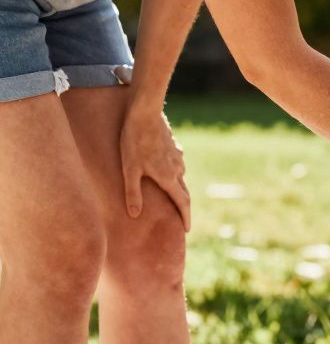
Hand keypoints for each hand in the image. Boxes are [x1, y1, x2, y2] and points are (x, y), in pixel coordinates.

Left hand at [121, 108, 189, 229]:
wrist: (145, 113)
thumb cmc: (133, 142)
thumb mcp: (129, 169)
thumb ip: (133, 193)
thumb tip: (135, 215)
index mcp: (168, 178)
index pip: (182, 203)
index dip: (185, 218)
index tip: (186, 229)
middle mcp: (177, 169)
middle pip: (184, 192)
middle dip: (183, 206)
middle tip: (180, 217)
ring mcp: (178, 157)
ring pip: (180, 177)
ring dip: (177, 188)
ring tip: (168, 194)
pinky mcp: (175, 147)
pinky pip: (177, 165)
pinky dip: (173, 173)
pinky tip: (164, 170)